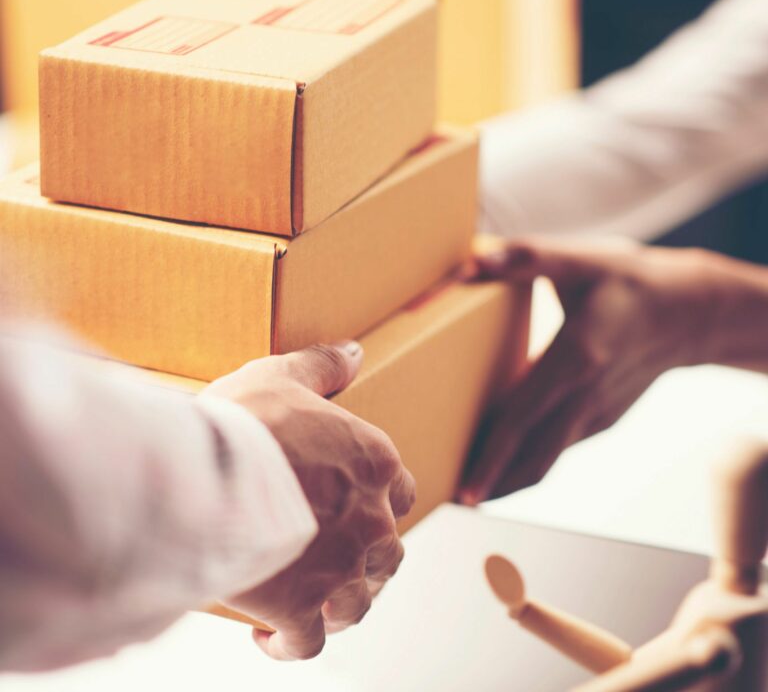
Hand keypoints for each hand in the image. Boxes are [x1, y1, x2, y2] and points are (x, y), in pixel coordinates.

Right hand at [203, 342, 415, 659]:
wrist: (202, 475)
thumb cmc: (243, 423)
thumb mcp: (282, 376)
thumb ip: (321, 366)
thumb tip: (353, 352)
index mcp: (373, 464)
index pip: (399, 492)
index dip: (380, 503)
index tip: (355, 506)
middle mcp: (370, 520)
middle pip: (387, 554)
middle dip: (366, 559)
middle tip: (335, 557)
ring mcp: (340, 569)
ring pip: (358, 602)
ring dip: (339, 604)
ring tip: (312, 599)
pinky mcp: (301, 609)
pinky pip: (307, 642)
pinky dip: (291, 644)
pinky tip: (268, 636)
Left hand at [461, 238, 723, 503]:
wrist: (691, 312)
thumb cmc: (630, 282)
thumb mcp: (579, 259)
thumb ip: (525, 257)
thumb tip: (472, 260)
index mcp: (575, 359)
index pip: (521, 419)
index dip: (490, 457)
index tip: (465, 488)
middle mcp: (587, 396)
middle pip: (534, 457)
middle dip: (494, 484)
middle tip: (452, 499)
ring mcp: (598, 413)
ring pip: (548, 460)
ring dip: (511, 479)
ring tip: (474, 488)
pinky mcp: (604, 418)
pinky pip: (562, 447)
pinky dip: (533, 460)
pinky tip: (510, 458)